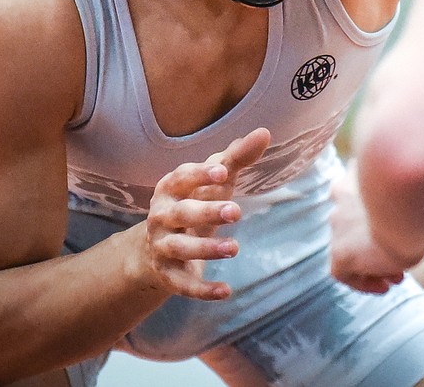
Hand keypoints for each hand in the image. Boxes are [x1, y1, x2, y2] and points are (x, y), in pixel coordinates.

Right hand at [139, 127, 270, 299]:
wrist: (159, 248)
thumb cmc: (195, 201)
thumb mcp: (215, 182)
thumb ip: (237, 157)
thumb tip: (265, 132)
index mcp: (170, 188)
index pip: (181, 177)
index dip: (199, 175)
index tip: (224, 173)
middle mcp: (161, 216)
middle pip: (181, 213)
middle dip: (206, 212)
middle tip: (236, 212)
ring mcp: (162, 246)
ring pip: (180, 247)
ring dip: (206, 249)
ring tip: (235, 248)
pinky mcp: (168, 274)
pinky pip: (182, 284)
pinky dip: (202, 289)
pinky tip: (226, 291)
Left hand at [328, 163, 415, 293]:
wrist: (411, 206)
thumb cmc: (421, 193)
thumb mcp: (411, 189)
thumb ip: (401, 196)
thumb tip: (417, 205)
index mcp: (356, 173)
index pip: (355, 192)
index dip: (373, 214)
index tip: (394, 226)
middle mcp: (342, 196)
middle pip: (352, 224)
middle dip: (372, 242)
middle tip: (396, 256)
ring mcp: (338, 223)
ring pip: (348, 249)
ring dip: (370, 263)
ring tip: (395, 277)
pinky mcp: (339, 251)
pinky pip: (343, 272)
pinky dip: (362, 281)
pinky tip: (384, 287)